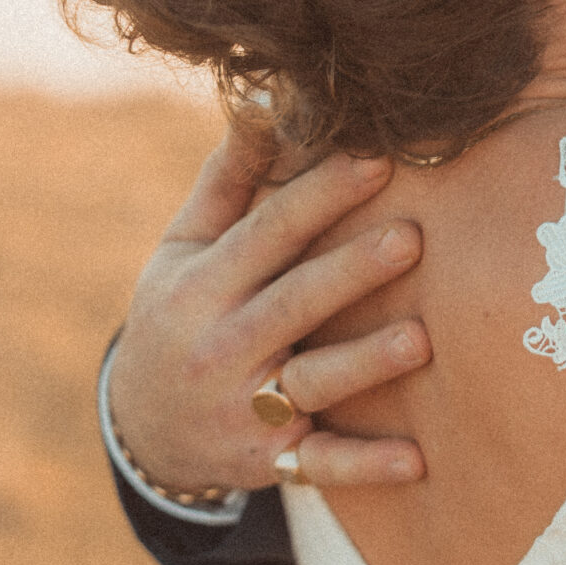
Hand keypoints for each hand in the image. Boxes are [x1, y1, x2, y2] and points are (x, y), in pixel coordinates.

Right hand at [108, 127, 431, 492]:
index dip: (320, 195)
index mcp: (201, 286)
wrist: (143, 431)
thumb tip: (266, 97)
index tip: (378, 158)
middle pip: (293, 303)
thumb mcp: (184, 248)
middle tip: (413, 238)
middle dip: (350, 270)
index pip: (267, 234)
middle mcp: (220, 347)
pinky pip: (322, 465)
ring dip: (365, 363)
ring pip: (311, 383)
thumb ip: (230, 180)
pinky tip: (418, 460)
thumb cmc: (181, 313)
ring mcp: (245, 408)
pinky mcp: (271, 460)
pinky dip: (367, 466)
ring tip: (422, 339)